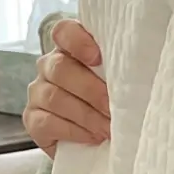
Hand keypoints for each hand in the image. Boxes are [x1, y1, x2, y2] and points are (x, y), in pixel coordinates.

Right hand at [23, 18, 109, 157]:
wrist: (95, 141)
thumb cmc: (112, 102)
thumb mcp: (119, 83)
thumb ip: (121, 71)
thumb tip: (141, 75)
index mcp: (71, 50)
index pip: (64, 32)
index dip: (78, 41)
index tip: (98, 59)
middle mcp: (49, 66)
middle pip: (60, 67)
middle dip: (91, 90)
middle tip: (113, 108)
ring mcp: (37, 92)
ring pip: (54, 97)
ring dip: (86, 115)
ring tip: (108, 128)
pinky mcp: (32, 119)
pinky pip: (46, 122)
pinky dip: (74, 131)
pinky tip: (93, 136)